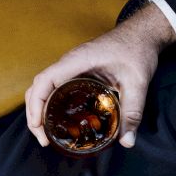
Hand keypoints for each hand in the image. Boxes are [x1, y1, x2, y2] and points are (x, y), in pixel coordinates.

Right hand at [24, 0, 175, 148]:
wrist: (142, 33)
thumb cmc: (137, 49)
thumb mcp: (137, 82)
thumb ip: (132, 111)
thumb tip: (127, 142)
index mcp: (78, 61)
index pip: (44, 81)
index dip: (35, 104)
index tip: (38, 126)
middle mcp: (69, 63)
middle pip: (37, 88)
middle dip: (34, 114)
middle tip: (44, 140)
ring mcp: (70, 67)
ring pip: (43, 88)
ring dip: (39, 110)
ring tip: (47, 135)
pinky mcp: (76, 72)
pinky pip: (55, 88)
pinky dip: (50, 105)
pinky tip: (59, 121)